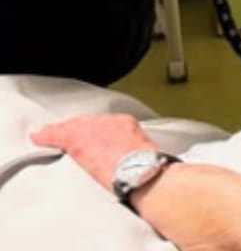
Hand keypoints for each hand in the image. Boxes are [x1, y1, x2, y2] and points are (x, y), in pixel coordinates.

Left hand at [31, 114, 158, 191]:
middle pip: (85, 121)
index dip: (91, 131)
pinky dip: (48, 136)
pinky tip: (40, 137)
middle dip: (75, 128)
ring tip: (48, 135)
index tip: (88, 139)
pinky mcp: (78, 140)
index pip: (104, 123)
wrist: (143, 172)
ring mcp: (93, 129)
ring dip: (60, 131)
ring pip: (71, 126)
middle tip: (63, 135)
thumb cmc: (147, 167)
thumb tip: (128, 162)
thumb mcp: (144, 153)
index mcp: (126, 123)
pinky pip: (58, 134)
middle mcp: (109, 122)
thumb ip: (130, 151)